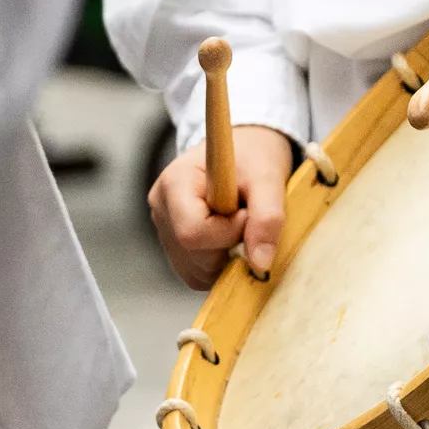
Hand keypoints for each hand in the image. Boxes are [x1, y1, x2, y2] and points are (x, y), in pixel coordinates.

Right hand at [149, 124, 295, 289]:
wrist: (245, 153)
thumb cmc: (253, 158)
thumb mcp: (267, 178)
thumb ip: (267, 218)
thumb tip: (260, 265)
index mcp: (173, 183)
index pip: (192, 231)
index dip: (227, 232)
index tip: (247, 213)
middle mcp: (161, 210)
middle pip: (194, 255)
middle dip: (230, 246)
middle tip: (245, 218)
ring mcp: (164, 231)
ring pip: (196, 271)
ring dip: (227, 258)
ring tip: (237, 225)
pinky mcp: (175, 249)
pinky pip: (198, 275)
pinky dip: (221, 266)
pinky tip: (230, 239)